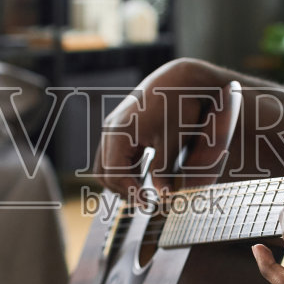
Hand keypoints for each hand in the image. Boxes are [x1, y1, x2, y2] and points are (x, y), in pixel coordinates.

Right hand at [92, 57, 230, 196]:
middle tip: (146, 201)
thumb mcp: (172, 141)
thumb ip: (163, 171)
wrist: (180, 79)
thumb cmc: (177, 107)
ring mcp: (113, 128)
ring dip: (124, 180)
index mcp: (119, 132)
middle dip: (123, 189)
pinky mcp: (120, 129)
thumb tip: (163, 199)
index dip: (130, 192)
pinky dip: (126, 169)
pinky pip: (115, 156)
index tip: (149, 204)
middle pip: (104, 172)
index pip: (113, 174)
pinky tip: (146, 175)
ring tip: (146, 192)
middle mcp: (111, 130)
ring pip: (107, 165)